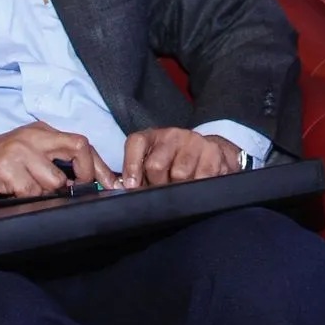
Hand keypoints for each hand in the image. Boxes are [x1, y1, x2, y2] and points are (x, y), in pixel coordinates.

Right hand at [0, 121, 118, 200]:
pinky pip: (31, 191)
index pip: (82, 143)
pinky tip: (8, 193)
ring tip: (24, 192)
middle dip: (88, 174)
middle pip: (80, 147)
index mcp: (39, 131)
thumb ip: (48, 162)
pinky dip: (25, 199)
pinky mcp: (4, 168)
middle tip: (80, 192)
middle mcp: (32, 135)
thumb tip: (82, 182)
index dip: (100, 166)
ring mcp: (18, 149)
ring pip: (55, 180)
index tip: (110, 185)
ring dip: (46, 194)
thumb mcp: (20, 156)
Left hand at [120, 128, 241, 188]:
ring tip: (180, 187)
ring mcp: (193, 141)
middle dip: (157, 184)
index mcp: (152, 136)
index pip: (136, 143)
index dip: (131, 166)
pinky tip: (196, 184)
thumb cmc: (173, 163)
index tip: (131, 186)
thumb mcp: (150, 164)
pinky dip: (197, 187)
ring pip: (180, 174)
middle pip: (156, 165)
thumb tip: (112, 185)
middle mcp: (172, 135)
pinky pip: (201, 178)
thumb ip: (130, 177)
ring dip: (179, 188)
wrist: (210, 154)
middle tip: (162, 189)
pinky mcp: (212, 152)